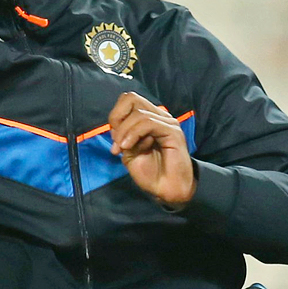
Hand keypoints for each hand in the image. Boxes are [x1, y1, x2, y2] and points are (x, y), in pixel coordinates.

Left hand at [108, 93, 195, 207]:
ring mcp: (167, 122)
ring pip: (138, 113)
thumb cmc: (150, 173)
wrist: (167, 190)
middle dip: (117, 118)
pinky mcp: (172, 131)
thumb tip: (114, 128)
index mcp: (148, 119)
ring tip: (123, 149)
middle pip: (131, 98)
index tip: (114, 140)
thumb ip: (122, 137)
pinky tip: (130, 147)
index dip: (115, 116)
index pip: (128, 100)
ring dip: (124, 132)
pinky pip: (148, 123)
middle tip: (117, 141)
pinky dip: (134, 134)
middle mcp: (158, 116)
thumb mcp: (129, 153)